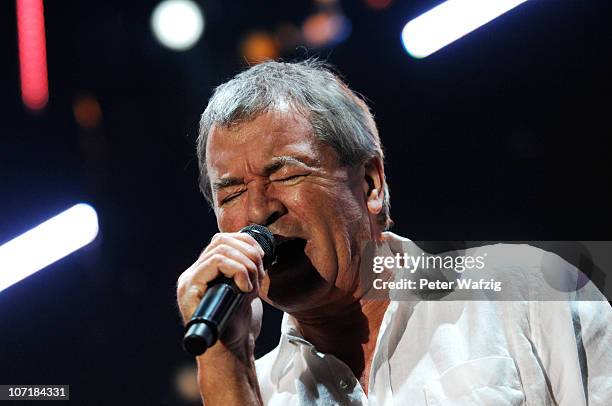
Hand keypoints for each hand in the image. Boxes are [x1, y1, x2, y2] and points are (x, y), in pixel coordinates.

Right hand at [177, 232, 265, 354]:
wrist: (231, 352)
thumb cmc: (238, 323)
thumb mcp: (245, 289)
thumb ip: (245, 269)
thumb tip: (260, 249)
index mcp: (205, 271)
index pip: (223, 239)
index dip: (247, 242)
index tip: (263, 259)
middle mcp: (193, 273)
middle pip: (221, 240)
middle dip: (248, 252)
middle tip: (260, 273)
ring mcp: (188, 281)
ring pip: (220, 250)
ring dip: (246, 264)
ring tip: (253, 284)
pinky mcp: (188, 290)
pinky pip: (216, 263)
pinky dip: (237, 270)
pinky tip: (245, 288)